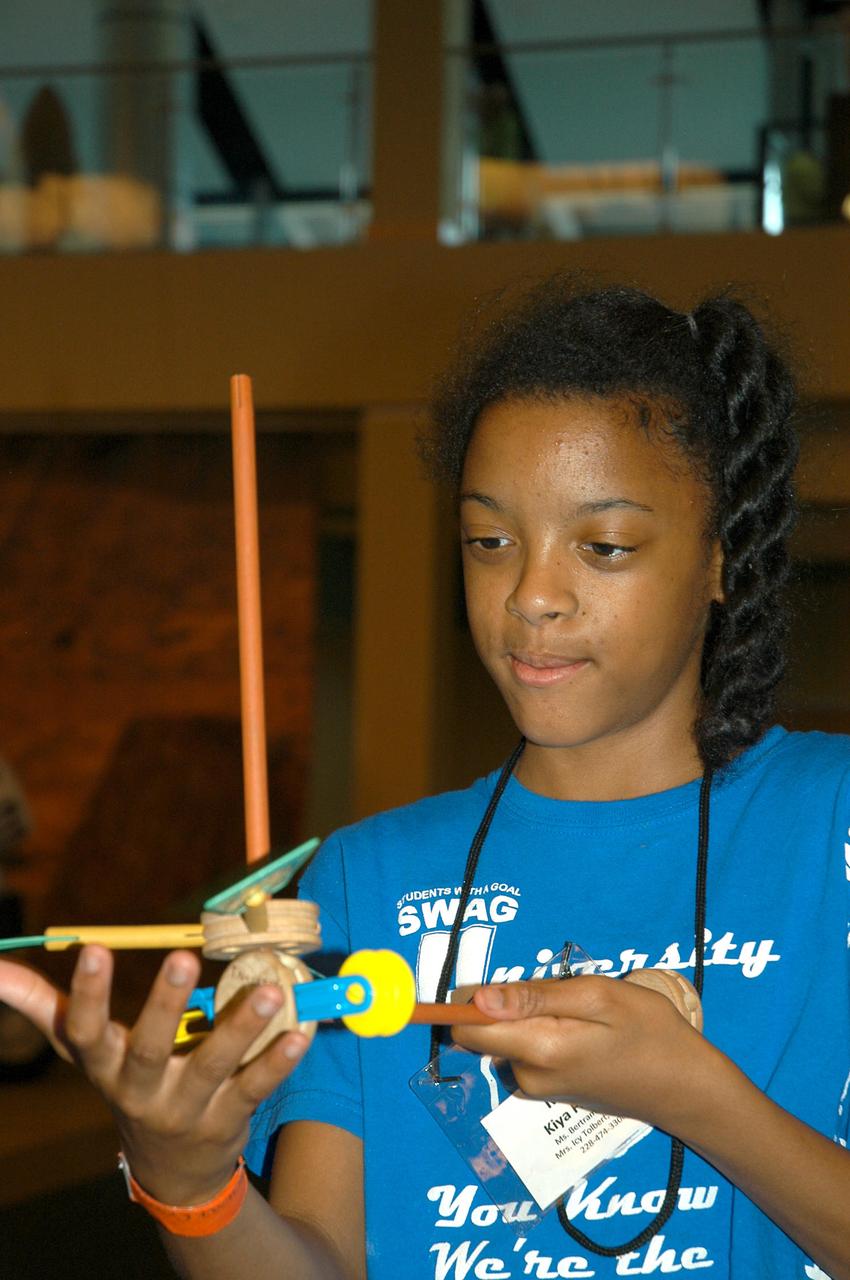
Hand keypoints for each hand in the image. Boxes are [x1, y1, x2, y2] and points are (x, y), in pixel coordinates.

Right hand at [0, 946, 307, 1205]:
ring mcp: (188, 1108)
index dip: (87, 993)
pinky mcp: (229, 1118)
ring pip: (214, 1066)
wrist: (172, 1171)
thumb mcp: (86, 1053)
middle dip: (163, 1004)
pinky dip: (278, 1061)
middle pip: (150, 1048)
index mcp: (106, 1068)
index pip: (86, 1031)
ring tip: (270, 988)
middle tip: (180, 957)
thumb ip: (44, 1007)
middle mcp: (142, 1091)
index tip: (94, 948)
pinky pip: (256, 1088)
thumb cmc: (127, 1084)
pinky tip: (300, 1032)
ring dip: (241, 1027)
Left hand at [452, 975, 713, 1133]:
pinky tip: (584, 1031)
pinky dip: (545, 1032)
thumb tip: (478, 998)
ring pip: (509, 1038)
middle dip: (509, 1003)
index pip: (467, 1030)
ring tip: (581, 1011)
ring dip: (532, 1016)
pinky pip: (528, 1050)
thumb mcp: (597, 997)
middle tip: (561, 993)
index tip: (493, 981)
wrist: (685, 1086)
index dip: (467, 1001)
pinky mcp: (550, 1090)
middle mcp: (528, 1076)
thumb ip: (535, 997)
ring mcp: (538, 1088)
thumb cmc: (648, 1031)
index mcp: (537, 1050)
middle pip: (486, 1031)